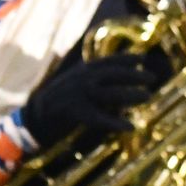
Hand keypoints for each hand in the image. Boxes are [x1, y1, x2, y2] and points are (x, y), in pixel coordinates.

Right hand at [24, 54, 156, 146]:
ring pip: (110, 93)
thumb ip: (92, 82)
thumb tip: (115, 84)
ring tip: (148, 96)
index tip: (142, 58)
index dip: (126, 59)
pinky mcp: (75, 112)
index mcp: (81, 71)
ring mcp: (78, 94)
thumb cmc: (56, 101)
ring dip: (131, 94)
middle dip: (134, 75)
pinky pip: (100, 118)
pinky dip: (115, 123)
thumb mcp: (74, 84)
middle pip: (113, 74)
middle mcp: (82, 79)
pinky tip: (129, 127)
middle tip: (152, 78)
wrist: (33, 116)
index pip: (108, 61)